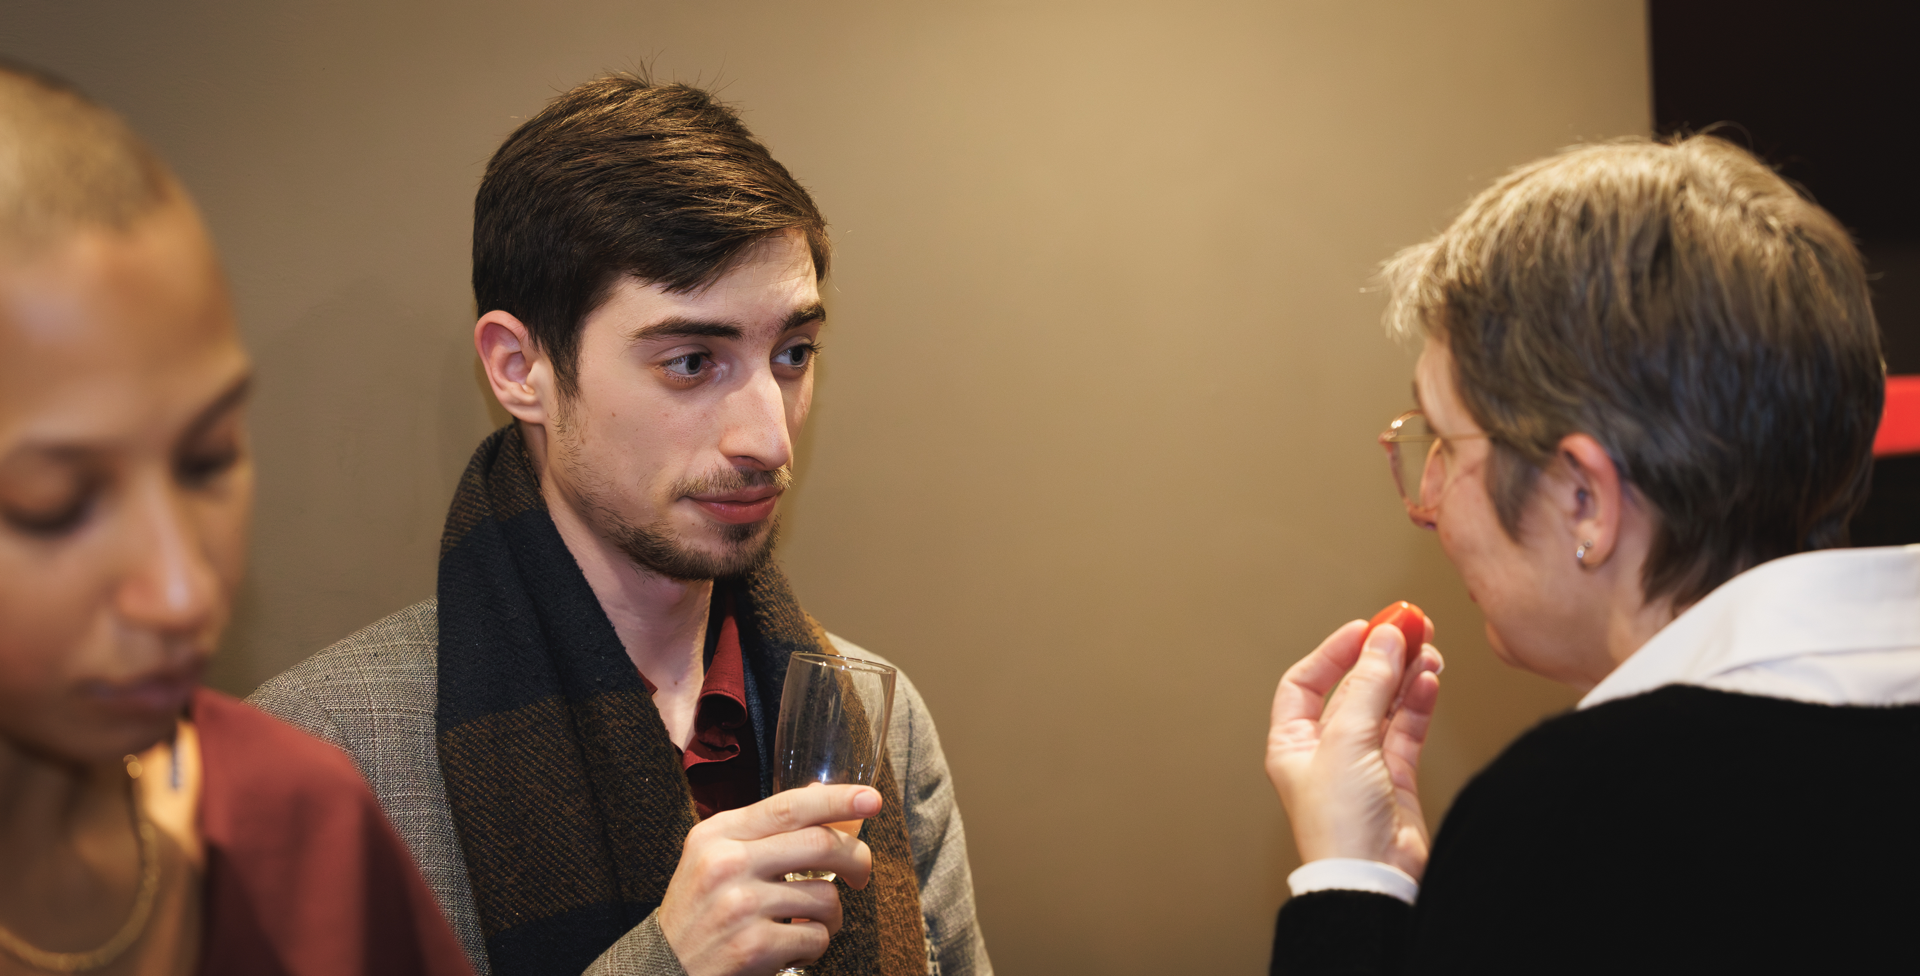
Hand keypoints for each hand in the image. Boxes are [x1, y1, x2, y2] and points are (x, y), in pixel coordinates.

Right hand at [657, 784, 880, 975]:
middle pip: (820, 844)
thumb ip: (761, 832)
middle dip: (856, 859)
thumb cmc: (698, 913)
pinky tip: (792, 950)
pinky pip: (815, 937)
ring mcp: (740, 905)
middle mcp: (727, 863)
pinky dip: (814, 947)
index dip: (837, 799)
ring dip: (832, 915)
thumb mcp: (713, 858)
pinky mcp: (754, 946)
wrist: (662, 970)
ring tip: (812, 924)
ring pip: (826, 896)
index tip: (870, 799)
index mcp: (718, 834)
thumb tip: (823, 800)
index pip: (789, 806)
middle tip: (861, 874)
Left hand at [1266, 618, 1443, 878]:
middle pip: (1352, 689)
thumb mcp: (1347, 741)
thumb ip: (1370, 685)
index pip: (1305, 683)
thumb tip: (1385, 639)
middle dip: (1380, 657)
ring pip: (1385, 706)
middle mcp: (1324, 752)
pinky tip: (1430, 681)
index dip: (1333, 652)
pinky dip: (1419, 703)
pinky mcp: (1396, 779)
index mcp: (1292, 744)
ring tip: (1428, 649)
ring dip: (1404, 676)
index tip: (1364, 628)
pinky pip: (1407, 729)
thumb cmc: (1340, 825)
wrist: (1374, 880)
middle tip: (1409, 627)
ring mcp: (1362, 765)